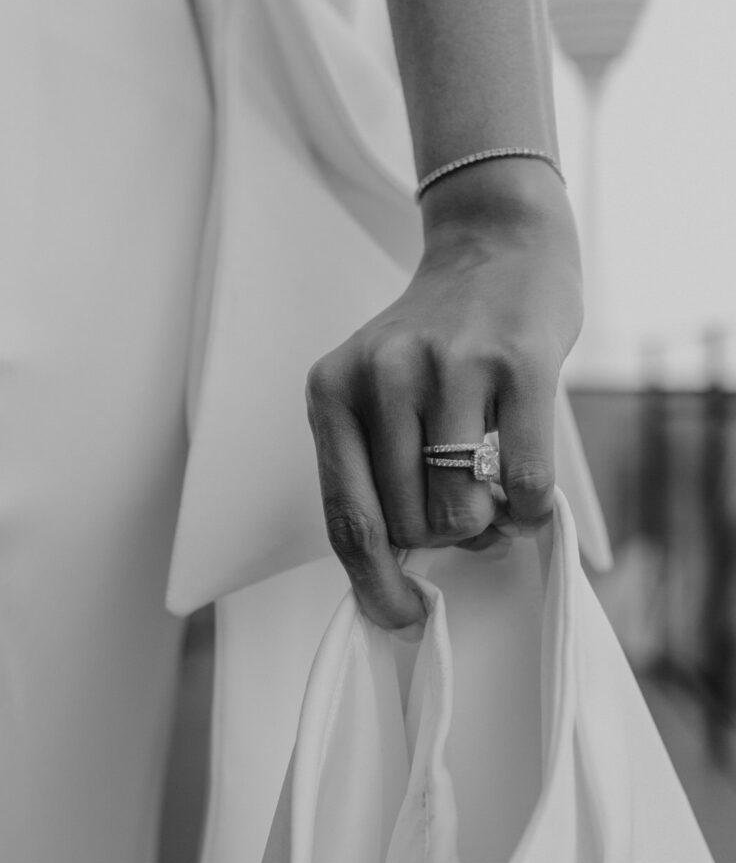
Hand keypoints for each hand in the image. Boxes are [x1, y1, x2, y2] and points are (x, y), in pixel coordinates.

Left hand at [305, 162, 582, 629]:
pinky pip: (524, 483)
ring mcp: (451, 366)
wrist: (495, 247)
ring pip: (461, 511)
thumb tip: (398, 572)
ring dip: (487, 526)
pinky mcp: (519, 363)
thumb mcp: (374, 393)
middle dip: (446, 539)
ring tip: (493, 495)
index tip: (400, 615)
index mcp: (332, 391)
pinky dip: (530, 512)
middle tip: (468, 512)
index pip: (346, 517)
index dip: (373, 583)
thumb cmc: (434, 343)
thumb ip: (373, 471)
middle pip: (411, 524)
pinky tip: (528, 495)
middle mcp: (383, 375)